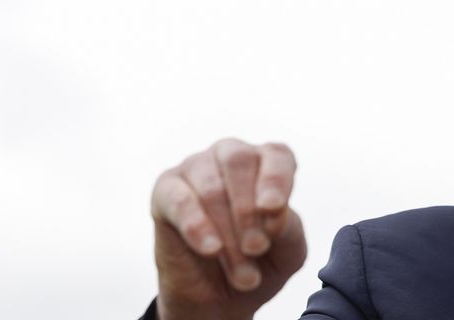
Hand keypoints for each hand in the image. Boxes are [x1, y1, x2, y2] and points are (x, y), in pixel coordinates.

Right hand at [150, 139, 306, 319]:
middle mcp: (231, 156)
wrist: (218, 298)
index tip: (273, 208)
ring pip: (210, 188)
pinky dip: (196, 225)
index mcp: (268, 164)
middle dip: (248, 211)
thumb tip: (272, 210)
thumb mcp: (288, 252)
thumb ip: (288, 227)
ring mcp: (195, 168)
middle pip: (239, 162)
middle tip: (256, 249)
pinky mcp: (165, 191)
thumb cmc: (260, 263)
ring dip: (228, 235)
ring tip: (242, 274)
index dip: (276, 179)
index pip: (277, 155)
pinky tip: (211, 249)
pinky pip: (179, 199)